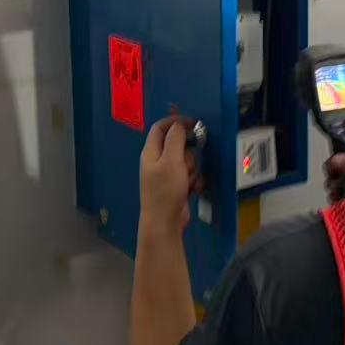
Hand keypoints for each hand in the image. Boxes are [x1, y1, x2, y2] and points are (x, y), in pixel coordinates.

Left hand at [140, 114, 197, 236]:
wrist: (165, 222)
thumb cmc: (166, 190)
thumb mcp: (171, 160)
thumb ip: (175, 139)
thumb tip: (179, 124)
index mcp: (151, 152)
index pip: (161, 127)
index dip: (176, 122)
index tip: (193, 123)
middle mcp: (157, 161)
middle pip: (177, 144)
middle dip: (188, 152)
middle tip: (186, 163)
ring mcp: (167, 174)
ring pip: (187, 160)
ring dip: (192, 169)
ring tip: (187, 181)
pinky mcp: (177, 185)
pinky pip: (190, 175)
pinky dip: (193, 180)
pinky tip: (192, 189)